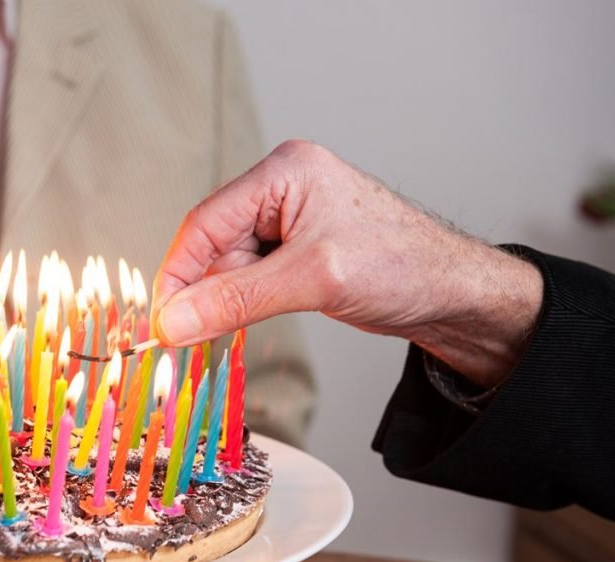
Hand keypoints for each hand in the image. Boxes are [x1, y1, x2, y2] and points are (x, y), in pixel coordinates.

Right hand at [152, 140, 542, 387]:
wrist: (454, 293)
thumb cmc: (404, 266)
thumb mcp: (312, 281)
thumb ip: (237, 299)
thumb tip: (175, 320)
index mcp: (285, 172)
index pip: (206, 222)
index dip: (177, 273)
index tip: (160, 319)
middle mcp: (281, 189)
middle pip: (213, 244)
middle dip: (201, 291)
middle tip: (185, 337)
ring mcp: (288, 220)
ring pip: (229, 265)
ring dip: (223, 301)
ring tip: (227, 330)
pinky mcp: (296, 250)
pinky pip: (250, 277)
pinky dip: (241, 303)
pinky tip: (244, 322)